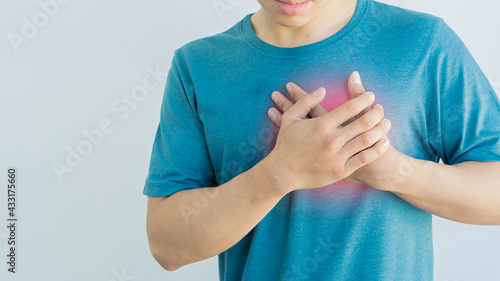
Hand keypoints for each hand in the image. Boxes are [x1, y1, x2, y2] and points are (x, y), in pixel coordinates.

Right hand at [263, 77, 389, 193]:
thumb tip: (322, 89)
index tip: (371, 96)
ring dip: (382, 129)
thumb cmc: (286, 144)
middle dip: (377, 112)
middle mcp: (331, 140)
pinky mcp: (340, 170)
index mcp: (321, 125)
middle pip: (364, 122)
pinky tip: (384, 141)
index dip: (364, 99)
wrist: (283, 172)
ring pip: (368, 140)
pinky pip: (365, 158)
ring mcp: (337, 156)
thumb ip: (305, 101)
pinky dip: (378, 149)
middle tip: (381, 108)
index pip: (350, 107)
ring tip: (387, 122)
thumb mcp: (291, 118)